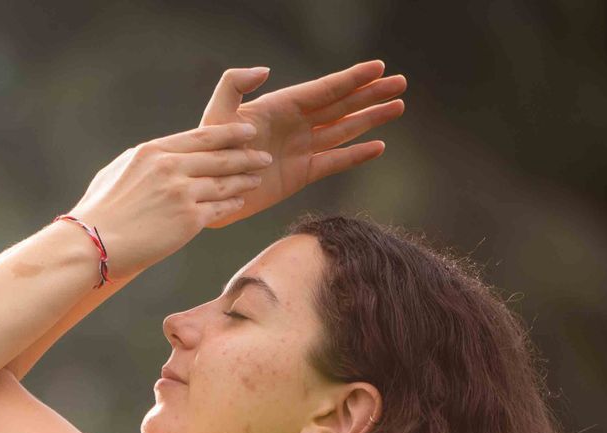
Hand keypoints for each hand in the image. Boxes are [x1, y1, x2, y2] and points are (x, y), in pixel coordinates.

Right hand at [61, 119, 270, 279]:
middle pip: (220, 156)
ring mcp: (182, 193)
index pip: (202, 136)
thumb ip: (145, 162)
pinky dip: (233, 203)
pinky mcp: (189, 220)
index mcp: (153, 151)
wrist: (91, 244)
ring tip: (257, 178)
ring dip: (244, 179)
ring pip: (224, 181)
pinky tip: (240, 201)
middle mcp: (171, 167)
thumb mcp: (117, 171)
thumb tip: (161, 158)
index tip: (247, 131)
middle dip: (246, 155)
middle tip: (263, 156)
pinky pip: (220, 208)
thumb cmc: (98, 212)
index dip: (230, 133)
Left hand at [197, 60, 406, 229]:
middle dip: (370, 94)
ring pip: (344, 130)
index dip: (352, 79)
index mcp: (281, 106)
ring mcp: (301, 149)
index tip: (378, 67)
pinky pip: (334, 162)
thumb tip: (265, 70)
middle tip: (400, 82)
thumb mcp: (217, 113)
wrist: (206, 191)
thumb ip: (234, 85)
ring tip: (398, 106)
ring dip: (370, 119)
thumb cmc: (208, 150)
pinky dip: (356, 155)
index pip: (324, 89)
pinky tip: (378, 146)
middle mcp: (295, 125)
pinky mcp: (300, 175)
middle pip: (341, 106)